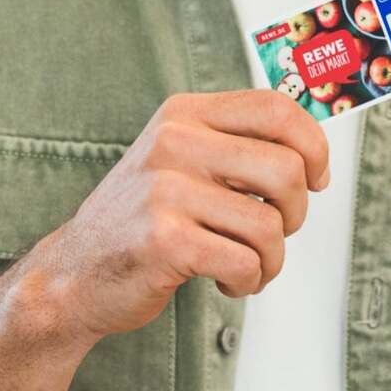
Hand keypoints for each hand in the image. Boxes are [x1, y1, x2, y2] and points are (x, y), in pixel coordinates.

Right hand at [14, 89, 329, 347]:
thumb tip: (314, 154)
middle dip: (296, 213)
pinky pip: (245, 262)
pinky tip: (226, 281)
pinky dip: (248, 280)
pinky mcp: (164, 239)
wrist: (72, 275)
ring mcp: (165, 190)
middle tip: (275, 232)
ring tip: (248, 264)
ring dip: (272, 258)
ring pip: (271, 225)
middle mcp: (174, 142)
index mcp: (186, 114)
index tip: (318, 178)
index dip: (314, 146)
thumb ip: (238, 145)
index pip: (276, 109)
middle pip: (287, 170)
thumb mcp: (183, 159)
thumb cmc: (144, 219)